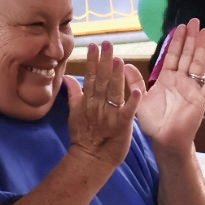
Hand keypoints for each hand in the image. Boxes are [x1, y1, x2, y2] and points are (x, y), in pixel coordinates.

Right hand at [65, 41, 138, 167]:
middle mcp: (97, 106)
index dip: (92, 61)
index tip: (94, 45)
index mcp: (87, 101)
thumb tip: (68, 77)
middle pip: (101, 80)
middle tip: (107, 43)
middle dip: (104, 61)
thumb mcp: (74, 114)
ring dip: (116, 76)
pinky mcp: (121, 126)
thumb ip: (74, 94)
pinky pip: (127, 112)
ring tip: (119, 59)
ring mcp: (109, 115)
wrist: (90, 160)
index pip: (90, 77)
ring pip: (113, 92)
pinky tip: (136, 91)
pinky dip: (132, 102)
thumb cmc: (84, 137)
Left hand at [140, 19, 204, 152]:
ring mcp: (192, 89)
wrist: (165, 140)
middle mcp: (181, 81)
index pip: (173, 55)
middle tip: (195, 21)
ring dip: (202, 49)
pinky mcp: (200, 101)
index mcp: (167, 79)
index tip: (180, 27)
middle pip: (188, 55)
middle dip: (191, 38)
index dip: (177, 41)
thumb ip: (134, 82)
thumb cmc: (153, 123)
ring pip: (198, 64)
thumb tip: (124, 64)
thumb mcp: (140, 100)